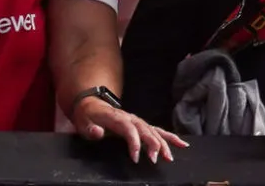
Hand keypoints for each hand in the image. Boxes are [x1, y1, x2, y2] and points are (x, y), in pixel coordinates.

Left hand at [71, 95, 185, 163]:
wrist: (92, 105)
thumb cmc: (88, 117)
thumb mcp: (83, 123)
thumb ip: (90, 129)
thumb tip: (98, 132)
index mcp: (117, 118)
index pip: (129, 130)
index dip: (135, 142)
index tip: (137, 157)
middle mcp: (131, 118)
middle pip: (146, 130)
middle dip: (153, 144)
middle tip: (156, 158)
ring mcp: (138, 121)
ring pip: (155, 131)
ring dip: (164, 143)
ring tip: (169, 157)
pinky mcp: (142, 125)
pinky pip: (159, 130)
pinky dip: (171, 137)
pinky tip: (182, 144)